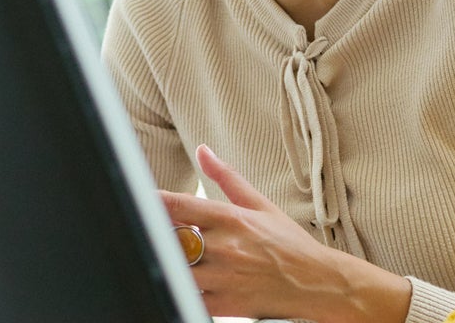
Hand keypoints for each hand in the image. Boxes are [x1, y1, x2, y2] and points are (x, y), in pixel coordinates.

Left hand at [161, 145, 352, 320]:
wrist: (316, 281)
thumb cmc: (289, 243)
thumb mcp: (260, 204)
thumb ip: (227, 177)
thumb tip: (203, 150)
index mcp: (231, 218)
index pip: (180, 205)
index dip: (153, 201)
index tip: (138, 198)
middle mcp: (224, 246)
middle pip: (172, 238)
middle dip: (159, 234)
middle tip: (150, 230)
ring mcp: (223, 276)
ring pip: (176, 269)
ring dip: (167, 261)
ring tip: (163, 256)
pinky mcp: (225, 304)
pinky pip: (189, 298)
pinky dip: (178, 289)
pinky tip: (176, 281)